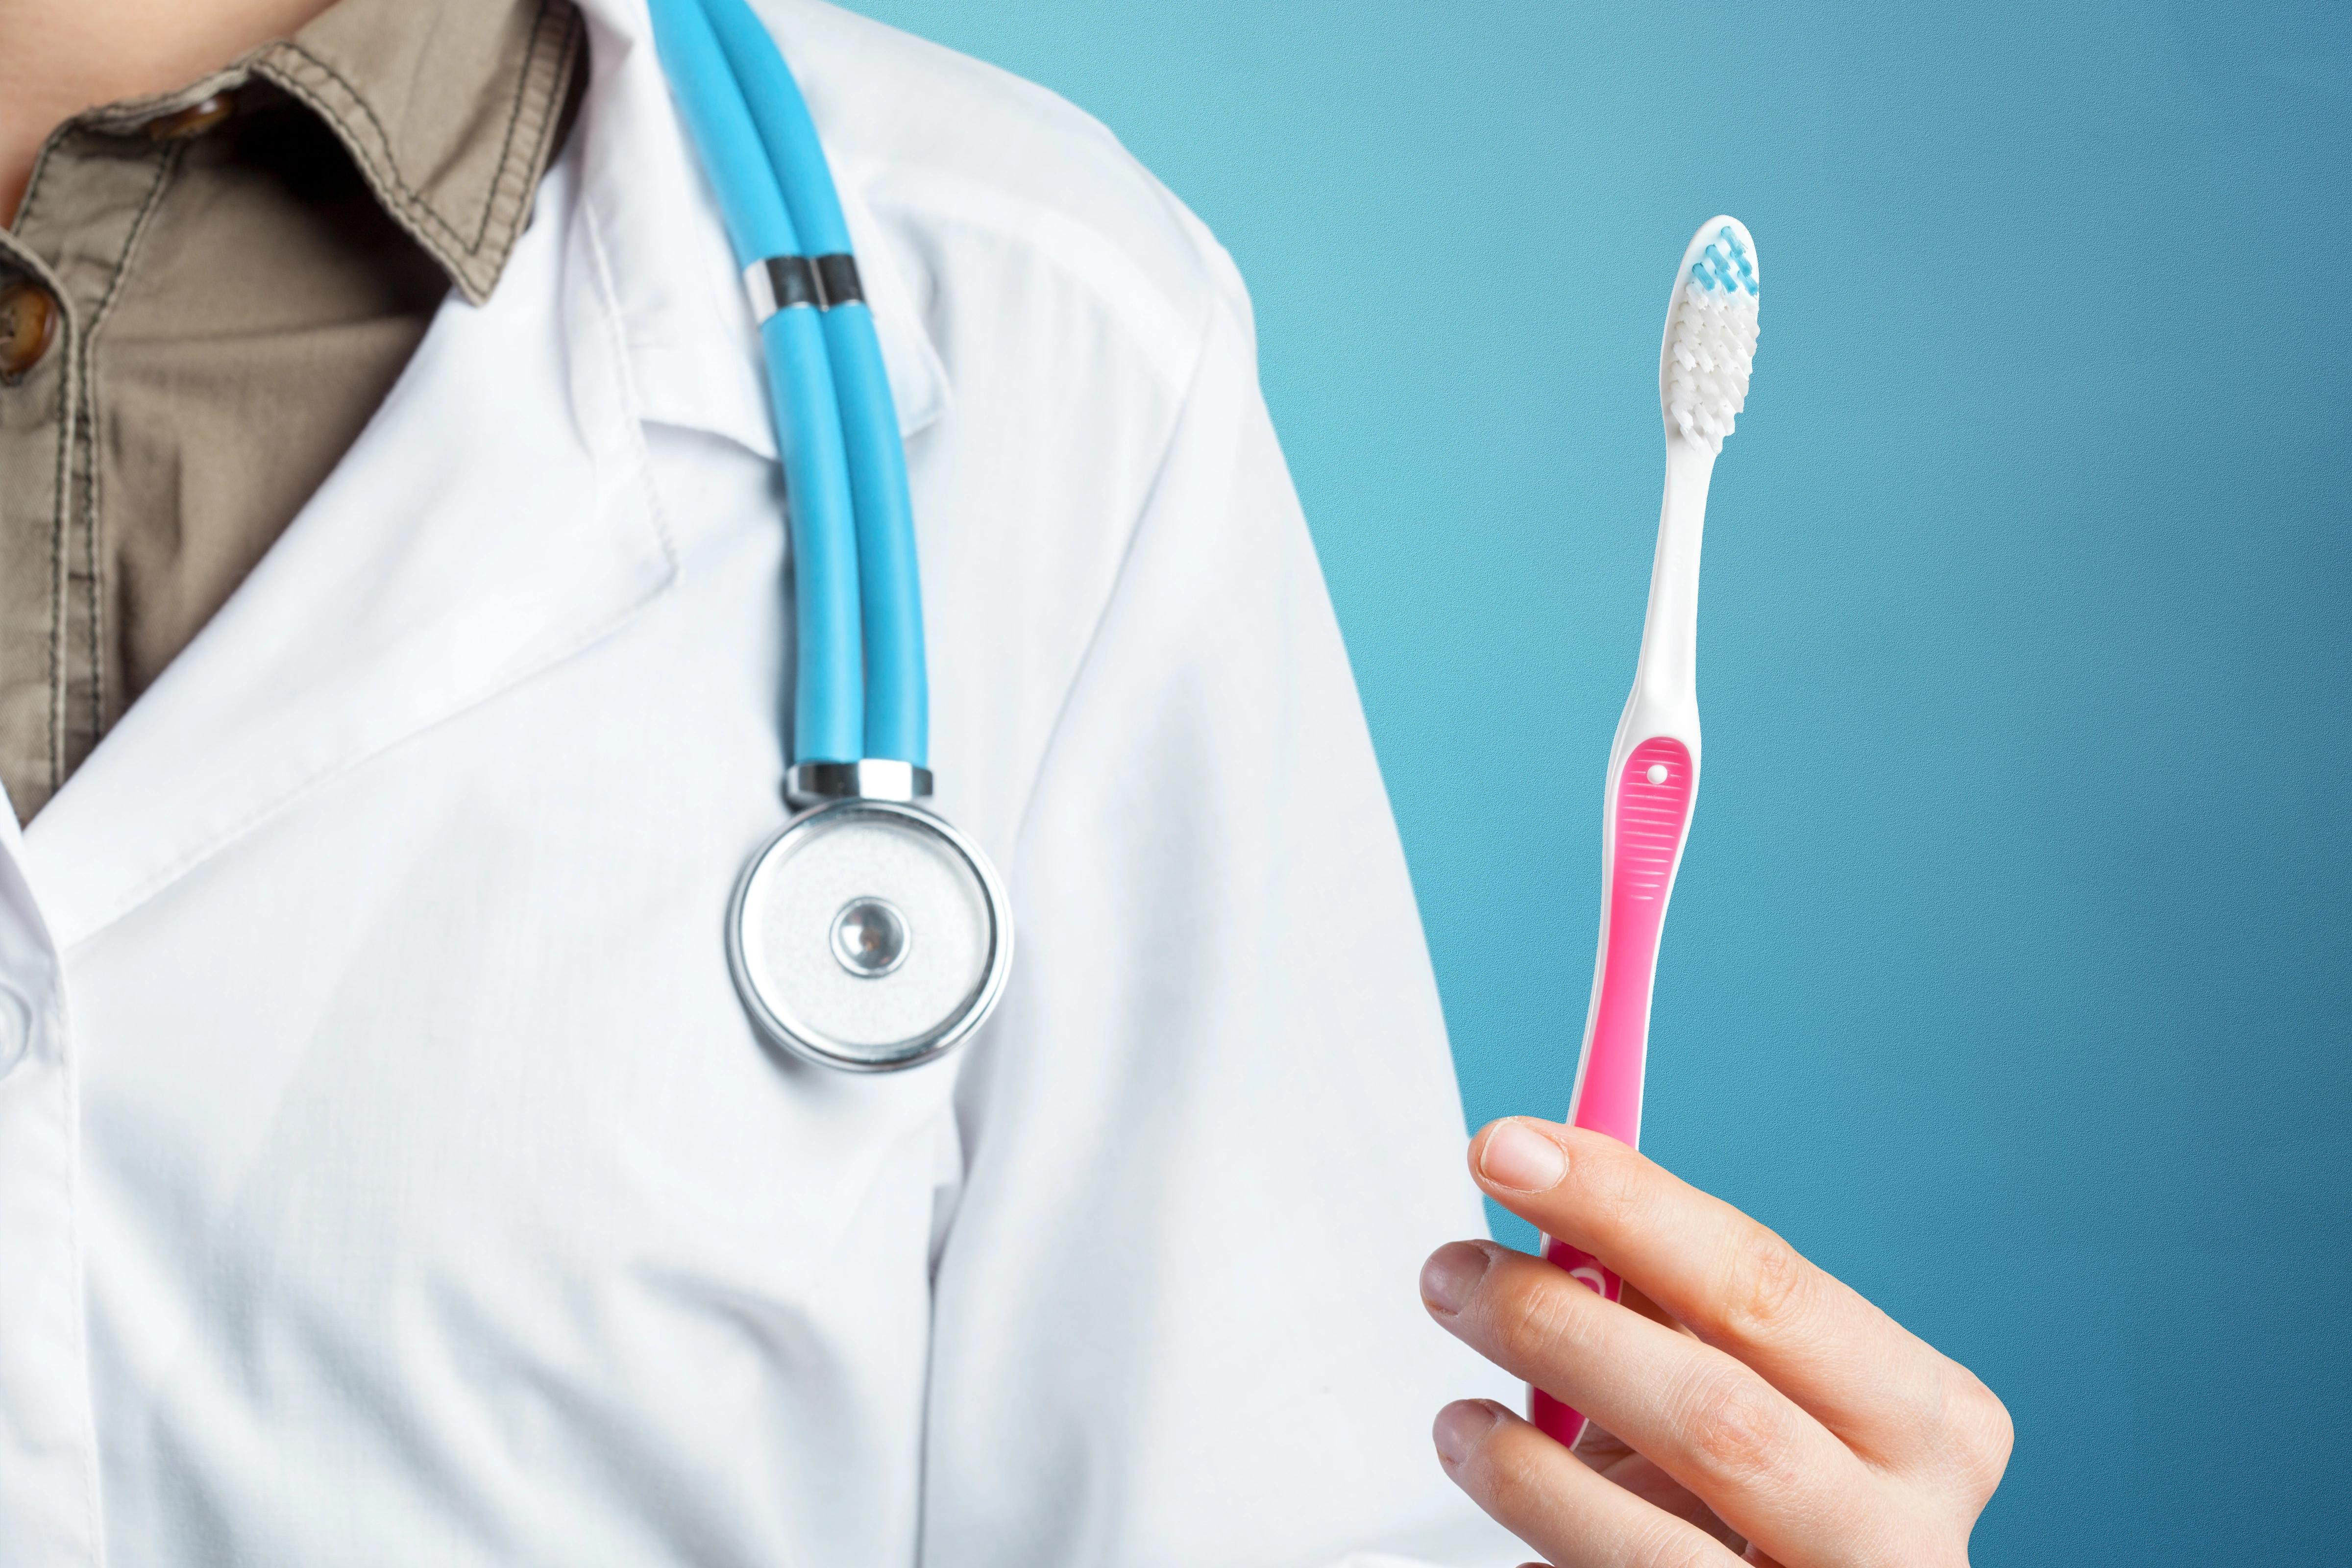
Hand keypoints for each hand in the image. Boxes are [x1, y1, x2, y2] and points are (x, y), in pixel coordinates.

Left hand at [1419, 1118, 2010, 1566]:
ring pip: (1652, 1550)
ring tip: (1458, 1422)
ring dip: (1524, 1470)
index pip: (1766, 1285)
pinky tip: (1510, 1518)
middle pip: (1719, 1417)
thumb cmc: (1758, 1493)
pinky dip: (1538, 1554)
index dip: (1626, 1204)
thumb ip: (1669, 1296)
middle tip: (1451, 1274)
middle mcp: (1902, 1535)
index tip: (1507, 1148)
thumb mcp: (1745, 1385)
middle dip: (1560, 1329)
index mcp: (1929, 1421)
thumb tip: (1537, 1174)